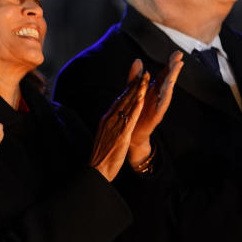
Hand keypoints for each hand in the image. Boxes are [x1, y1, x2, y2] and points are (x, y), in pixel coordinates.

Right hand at [89, 64, 147, 180]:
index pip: (119, 101)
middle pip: (123, 99)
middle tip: (143, 73)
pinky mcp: (120, 135)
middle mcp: (109, 119)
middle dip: (134, 86)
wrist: (97, 169)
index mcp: (106, 119)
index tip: (136, 80)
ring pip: (127, 105)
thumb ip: (110, 125)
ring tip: (145, 80)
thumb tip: (113, 118)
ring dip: (137, 92)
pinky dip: (136, 108)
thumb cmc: (101, 155)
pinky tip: (142, 99)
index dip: (128, 89)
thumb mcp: (105, 135)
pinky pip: (129, 119)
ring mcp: (114, 126)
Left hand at [128, 52, 183, 164]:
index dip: (170, 63)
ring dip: (172, 77)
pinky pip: (163, 102)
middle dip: (174, 67)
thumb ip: (135, 76)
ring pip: (168, 89)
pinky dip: (166, 94)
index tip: (177, 53)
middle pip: (168, 79)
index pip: (164, 73)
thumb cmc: (136, 111)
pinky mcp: (157, 113)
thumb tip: (138, 60)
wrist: (132, 131)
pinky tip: (169, 86)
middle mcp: (159, 95)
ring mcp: (160, 104)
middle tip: (180, 56)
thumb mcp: (134, 90)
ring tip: (177, 67)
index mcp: (154, 89)